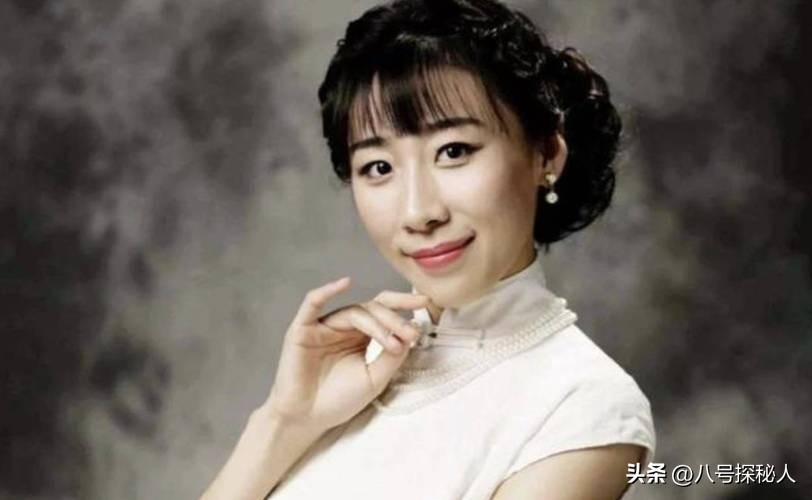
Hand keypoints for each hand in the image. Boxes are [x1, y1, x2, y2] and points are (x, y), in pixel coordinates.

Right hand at [263, 277, 428, 432]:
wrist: (307, 419)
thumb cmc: (339, 400)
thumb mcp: (375, 378)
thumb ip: (393, 356)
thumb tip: (413, 328)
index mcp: (360, 335)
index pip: (384, 311)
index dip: (404, 304)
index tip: (426, 303)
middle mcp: (343, 326)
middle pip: (373, 309)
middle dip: (394, 319)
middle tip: (410, 333)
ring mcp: (322, 326)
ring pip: (354, 312)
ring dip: (376, 323)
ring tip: (391, 342)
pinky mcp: (302, 330)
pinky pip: (311, 304)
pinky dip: (326, 291)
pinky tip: (343, 283)